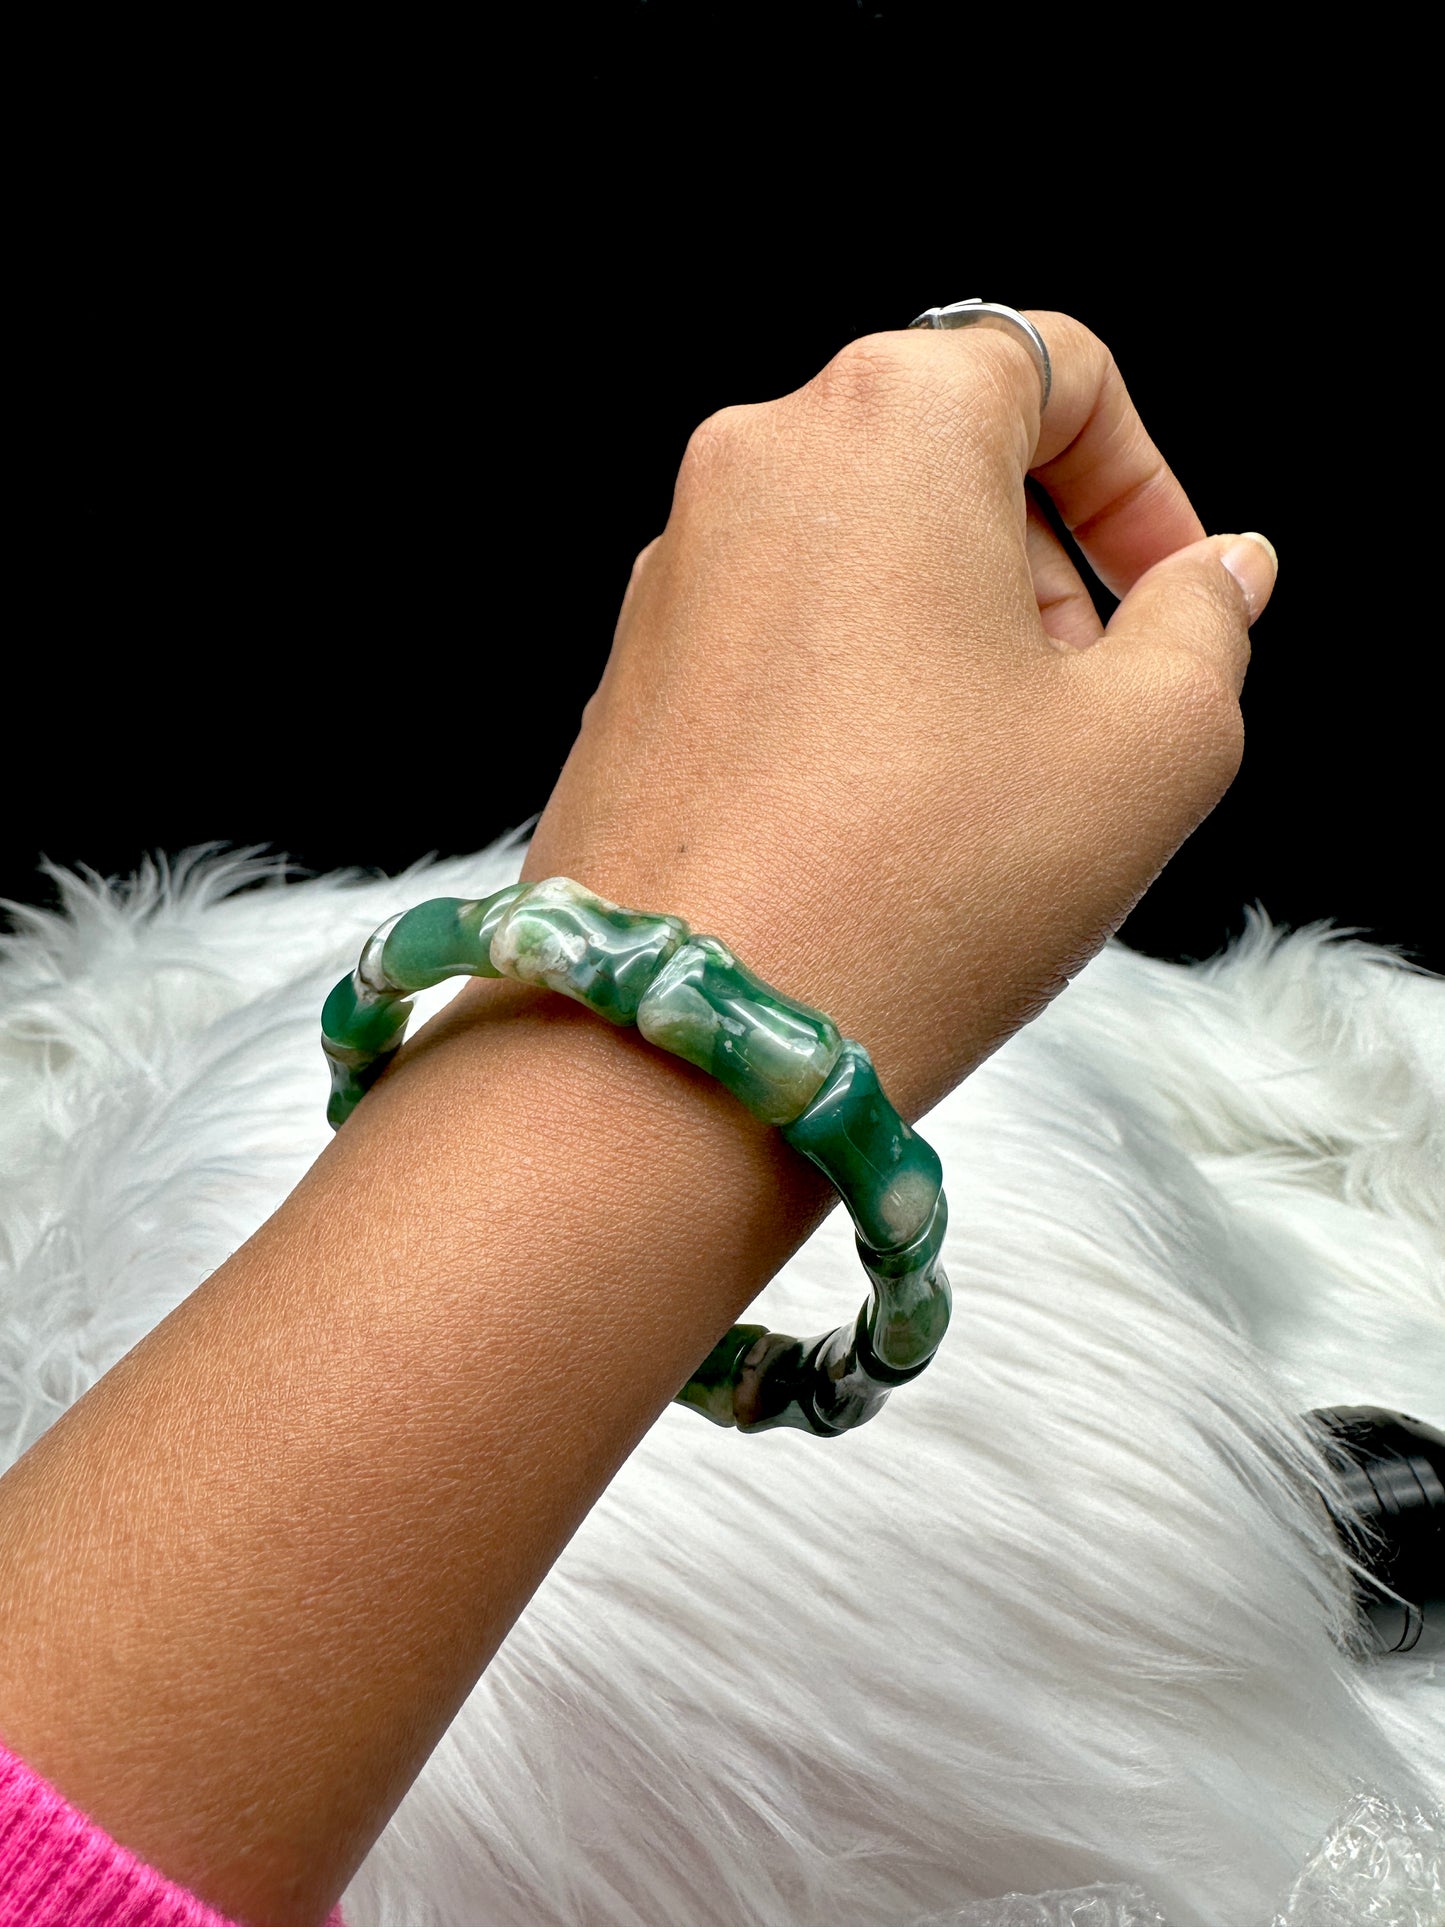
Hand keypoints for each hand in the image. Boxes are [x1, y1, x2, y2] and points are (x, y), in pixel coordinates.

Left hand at [520, 313, 1273, 1119]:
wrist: (690, 1045)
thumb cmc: (921, 884)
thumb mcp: (1154, 746)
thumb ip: (1209, 622)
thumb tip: (1216, 572)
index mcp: (886, 420)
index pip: (1057, 367)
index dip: (1143, 482)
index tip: (1169, 594)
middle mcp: (754, 463)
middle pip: (950, 460)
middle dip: (1045, 571)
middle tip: (1087, 711)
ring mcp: (673, 572)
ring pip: (862, 554)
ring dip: (954, 641)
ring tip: (986, 791)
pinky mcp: (631, 674)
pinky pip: (782, 639)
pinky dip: (858, 693)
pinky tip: (887, 824)